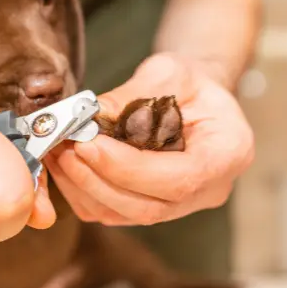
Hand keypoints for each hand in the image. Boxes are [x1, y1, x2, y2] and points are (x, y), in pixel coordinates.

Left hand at [44, 53, 253, 225]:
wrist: (196, 95)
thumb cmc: (190, 80)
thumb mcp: (169, 72)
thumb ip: (132, 96)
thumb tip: (89, 117)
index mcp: (228, 154)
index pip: (179, 180)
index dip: (129, 169)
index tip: (88, 145)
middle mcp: (208, 190)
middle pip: (149, 208)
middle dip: (99, 180)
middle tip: (65, 149)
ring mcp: (180, 205)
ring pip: (125, 215)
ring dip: (83, 187)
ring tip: (58, 152)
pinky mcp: (152, 206)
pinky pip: (112, 212)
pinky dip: (82, 191)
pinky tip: (64, 164)